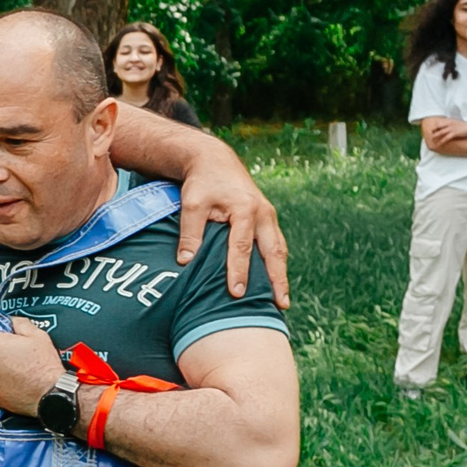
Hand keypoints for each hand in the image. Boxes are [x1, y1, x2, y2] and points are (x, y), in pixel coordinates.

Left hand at [0, 316, 65, 414]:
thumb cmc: (44, 366)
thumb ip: (19, 323)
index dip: (1, 333)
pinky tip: (14, 381)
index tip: (11, 339)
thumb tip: (11, 321)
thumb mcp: (37, 335)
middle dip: (0, 350)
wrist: (49, 394)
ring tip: (17, 370)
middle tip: (18, 356)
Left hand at [173, 150, 290, 305]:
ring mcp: (268, 216)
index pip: (241, 246)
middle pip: (274, 251)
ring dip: (281, 274)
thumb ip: (190, 233)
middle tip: (280, 305)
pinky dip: (277, 264)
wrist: (215, 161)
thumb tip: (185, 263)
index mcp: (244, 209)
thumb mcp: (191, 203)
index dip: (239, 271)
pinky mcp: (267, 219)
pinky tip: (275, 282)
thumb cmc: (202, 183)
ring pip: (279, 249)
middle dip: (277, 279)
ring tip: (282, 301)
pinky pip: (276, 244)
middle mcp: (263, 213)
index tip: (237, 293)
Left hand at [419, 117, 463, 150]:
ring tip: (431, 140)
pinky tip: (438, 144)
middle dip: (432, 131)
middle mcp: (449, 123)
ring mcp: (451, 128)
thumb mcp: (455, 122)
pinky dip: (441, 141)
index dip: (434, 126)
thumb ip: (449, 123)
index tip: (430, 129)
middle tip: (428, 135)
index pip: (438, 122)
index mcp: (449, 120)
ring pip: (440, 132)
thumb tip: (444, 125)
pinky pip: (446, 138)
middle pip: (438, 127)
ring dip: (435, 136)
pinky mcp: (454, 133)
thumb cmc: (463, 125)